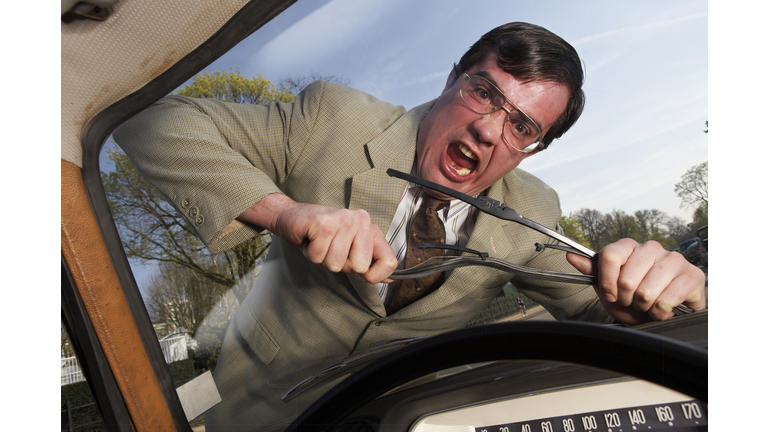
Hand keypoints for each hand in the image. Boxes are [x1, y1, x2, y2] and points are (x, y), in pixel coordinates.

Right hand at [239, 194, 396, 283]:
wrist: (292, 216)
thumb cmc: (321, 234)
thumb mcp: (350, 248)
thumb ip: (370, 260)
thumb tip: (390, 279)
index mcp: (370, 228)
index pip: (389, 260)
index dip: (377, 276)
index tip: (366, 277)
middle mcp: (361, 221)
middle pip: (360, 266)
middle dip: (341, 264)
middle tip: (331, 249)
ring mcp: (343, 221)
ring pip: (337, 264)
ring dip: (323, 258)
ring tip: (320, 244)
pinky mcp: (324, 224)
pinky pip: (319, 257)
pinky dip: (311, 253)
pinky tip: (311, 240)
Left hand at [567, 238, 706, 323]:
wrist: (664, 313)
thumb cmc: (636, 298)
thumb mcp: (610, 287)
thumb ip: (592, 271)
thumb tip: (571, 256)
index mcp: (629, 247)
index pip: (609, 255)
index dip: (607, 282)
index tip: (611, 295)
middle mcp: (651, 248)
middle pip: (627, 279)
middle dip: (627, 299)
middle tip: (634, 301)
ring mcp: (674, 259)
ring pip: (646, 292)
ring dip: (644, 307)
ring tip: (649, 305)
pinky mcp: (692, 275)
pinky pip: (666, 301)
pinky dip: (660, 313)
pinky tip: (664, 308)